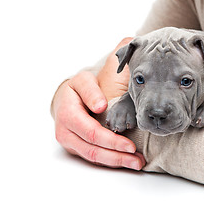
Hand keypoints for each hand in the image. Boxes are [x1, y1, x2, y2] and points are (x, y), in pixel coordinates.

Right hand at [51, 38, 144, 169]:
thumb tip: (131, 41)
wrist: (71, 103)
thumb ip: (113, 61)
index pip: (83, 100)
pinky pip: (94, 158)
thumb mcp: (97, 73)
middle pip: (89, 135)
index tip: (107, 111)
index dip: (96, 107)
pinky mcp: (76, 147)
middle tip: (134, 150)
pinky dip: (112, 161)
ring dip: (115, 159)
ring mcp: (68, 135)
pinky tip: (130, 162)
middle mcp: (65, 118)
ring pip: (92, 152)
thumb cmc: (87, 88)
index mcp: (71, 95)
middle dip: (113, 144)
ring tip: (137, 162)